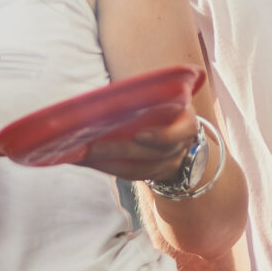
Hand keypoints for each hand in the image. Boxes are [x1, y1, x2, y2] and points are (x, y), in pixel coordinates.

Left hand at [81, 104, 200, 183]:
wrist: (178, 129)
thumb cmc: (165, 106)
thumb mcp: (164, 97)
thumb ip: (146, 97)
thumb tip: (109, 95)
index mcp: (186, 122)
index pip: (179, 133)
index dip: (160, 136)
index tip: (138, 135)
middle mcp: (181, 146)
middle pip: (154, 154)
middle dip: (122, 150)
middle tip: (94, 147)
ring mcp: (170, 164)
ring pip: (140, 169)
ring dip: (109, 164)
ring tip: (85, 156)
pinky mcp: (155, 175)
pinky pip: (131, 175)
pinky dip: (109, 168)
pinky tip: (90, 161)